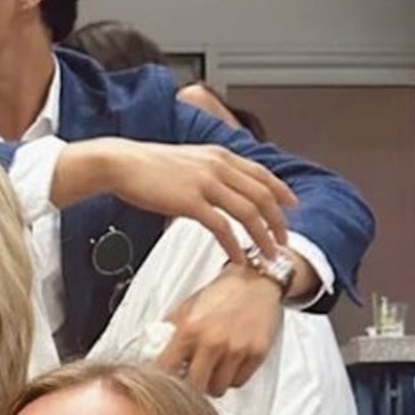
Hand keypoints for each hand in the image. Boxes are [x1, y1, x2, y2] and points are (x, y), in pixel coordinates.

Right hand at [53, 137, 295, 261]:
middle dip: (277, 221)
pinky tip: (238, 259)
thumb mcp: (188, 160)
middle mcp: (218, 167)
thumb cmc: (148, 165)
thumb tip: (221, 188)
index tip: (291, 207)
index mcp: (220, 156)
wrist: (123, 163)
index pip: (261, 173)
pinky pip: (222, 228)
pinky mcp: (190, 202)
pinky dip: (234, 246)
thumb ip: (209, 171)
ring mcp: (206, 183)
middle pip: (261, 195)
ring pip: (248, 212)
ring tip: (268, 254)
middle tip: (283, 240)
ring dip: (262, 236)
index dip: (280, 191)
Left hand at [156, 267, 281, 395]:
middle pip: (194, 386)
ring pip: (217, 389)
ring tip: (212, 369)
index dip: (165, 378)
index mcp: (190, 329)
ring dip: (212, 383)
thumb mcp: (187, 307)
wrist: (257, 280)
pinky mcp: (257, 354)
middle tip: (192, 376)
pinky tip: (229, 364)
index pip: (167, 369)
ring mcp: (236, 350)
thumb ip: (170, 331)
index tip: (167, 379)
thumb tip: (154, 352)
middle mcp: (213, 341)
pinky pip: (238, 382)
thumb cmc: (222, 293)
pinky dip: (232, 378)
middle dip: (191, 385)